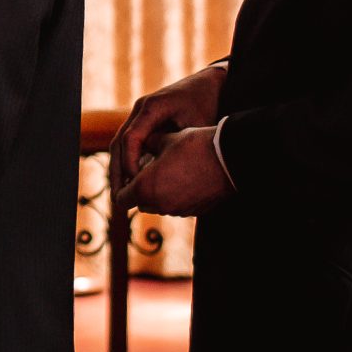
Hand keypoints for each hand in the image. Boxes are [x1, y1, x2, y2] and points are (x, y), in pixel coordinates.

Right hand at [110, 63, 227, 192]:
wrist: (211, 84)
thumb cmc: (207, 103)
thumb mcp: (197, 126)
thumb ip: (180, 147)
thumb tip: (166, 177)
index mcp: (151, 107)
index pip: (130, 138)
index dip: (130, 163)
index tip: (136, 185)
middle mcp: (140, 110)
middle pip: (118, 143)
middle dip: (117, 173)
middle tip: (118, 199)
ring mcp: (140, 115)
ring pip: (120, 145)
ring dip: (119, 170)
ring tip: (120, 197)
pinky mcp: (145, 122)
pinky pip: (130, 144)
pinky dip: (128, 163)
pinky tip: (130, 184)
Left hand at [118, 125, 233, 217]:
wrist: (230, 159)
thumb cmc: (195, 146)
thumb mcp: (165, 140)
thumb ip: (146, 145)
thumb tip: (141, 144)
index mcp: (145, 188)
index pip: (121, 198)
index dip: (122, 187)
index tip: (129, 176)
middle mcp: (159, 204)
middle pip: (140, 203)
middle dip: (140, 189)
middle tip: (146, 171)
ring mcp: (178, 210)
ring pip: (158, 205)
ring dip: (158, 193)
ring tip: (167, 172)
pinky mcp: (194, 211)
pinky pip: (176, 206)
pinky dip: (175, 196)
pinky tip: (184, 178)